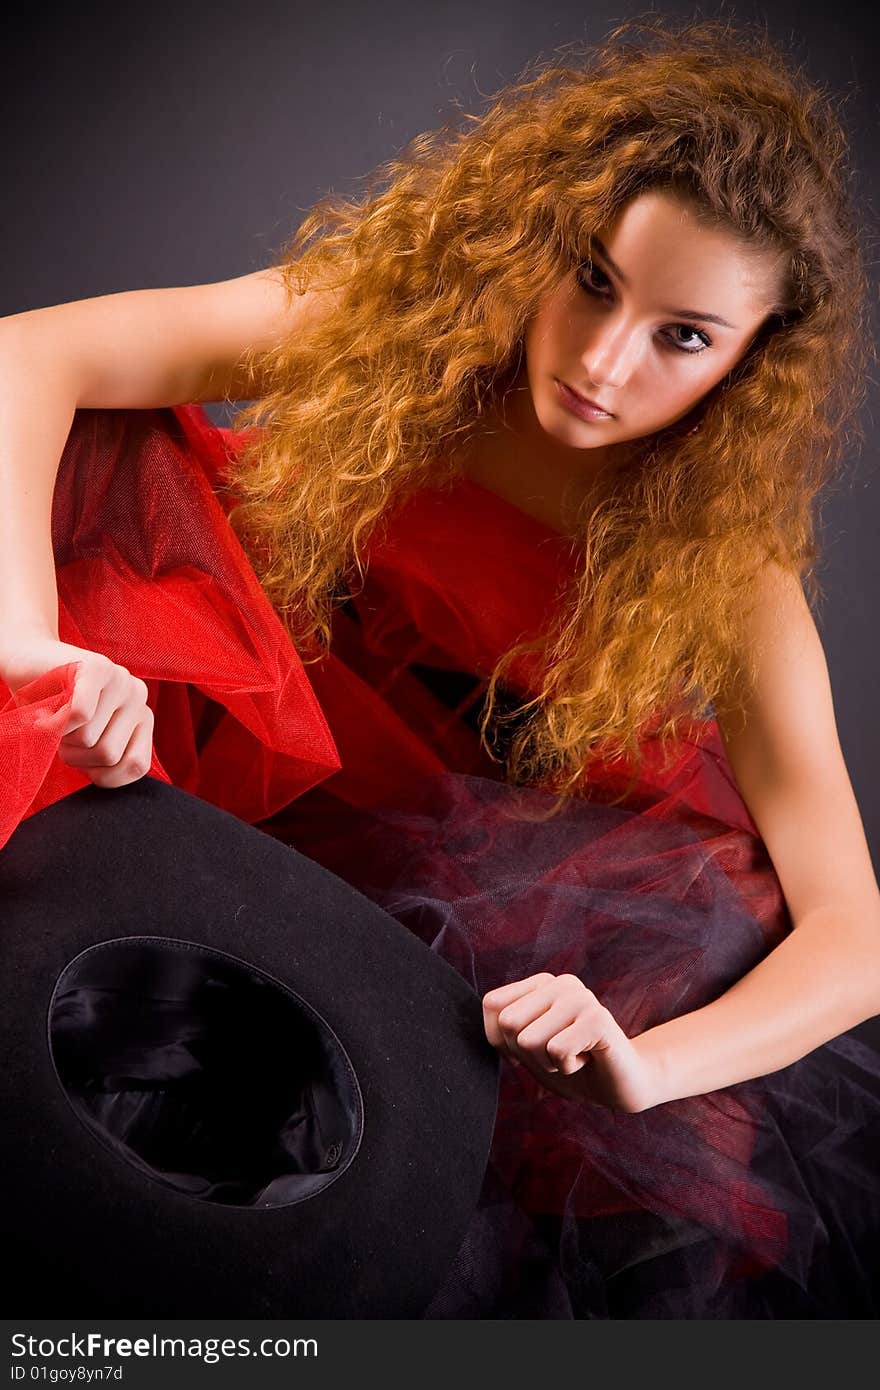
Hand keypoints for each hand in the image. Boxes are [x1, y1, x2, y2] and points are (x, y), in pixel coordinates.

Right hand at [2, 631, 154, 789]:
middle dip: (75, 755)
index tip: (84, 756)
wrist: (24, 665)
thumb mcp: (85, 744)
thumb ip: (106, 759)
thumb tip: (110, 768)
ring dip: (60, 738)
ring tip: (54, 717)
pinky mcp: (97, 666)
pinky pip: (80, 714)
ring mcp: (121, 679)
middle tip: (62, 732)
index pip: (136, 767)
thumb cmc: (53, 710)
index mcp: (142, 719)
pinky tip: (46, 710)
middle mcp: (138, 696)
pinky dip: (53, 722)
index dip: (101, 773)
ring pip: (89, 738)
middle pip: (108, 755)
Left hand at [482, 972, 663, 1112]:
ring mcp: (582, 997)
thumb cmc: (569, 1064)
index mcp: (541, 983)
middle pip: (508, 1023)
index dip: (503, 1039)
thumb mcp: (527, 1047)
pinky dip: (567, 1067)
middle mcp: (561, 982)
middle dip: (527, 1052)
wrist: (618, 1086)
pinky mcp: (598, 1018)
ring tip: (574, 1055)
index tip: (534, 1047)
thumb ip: (503, 1028)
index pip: (492, 1004)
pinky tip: (587, 1059)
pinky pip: (557, 1050)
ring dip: (548, 1062)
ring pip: (529, 1040)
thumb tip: (491, 1018)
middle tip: (557, 1052)